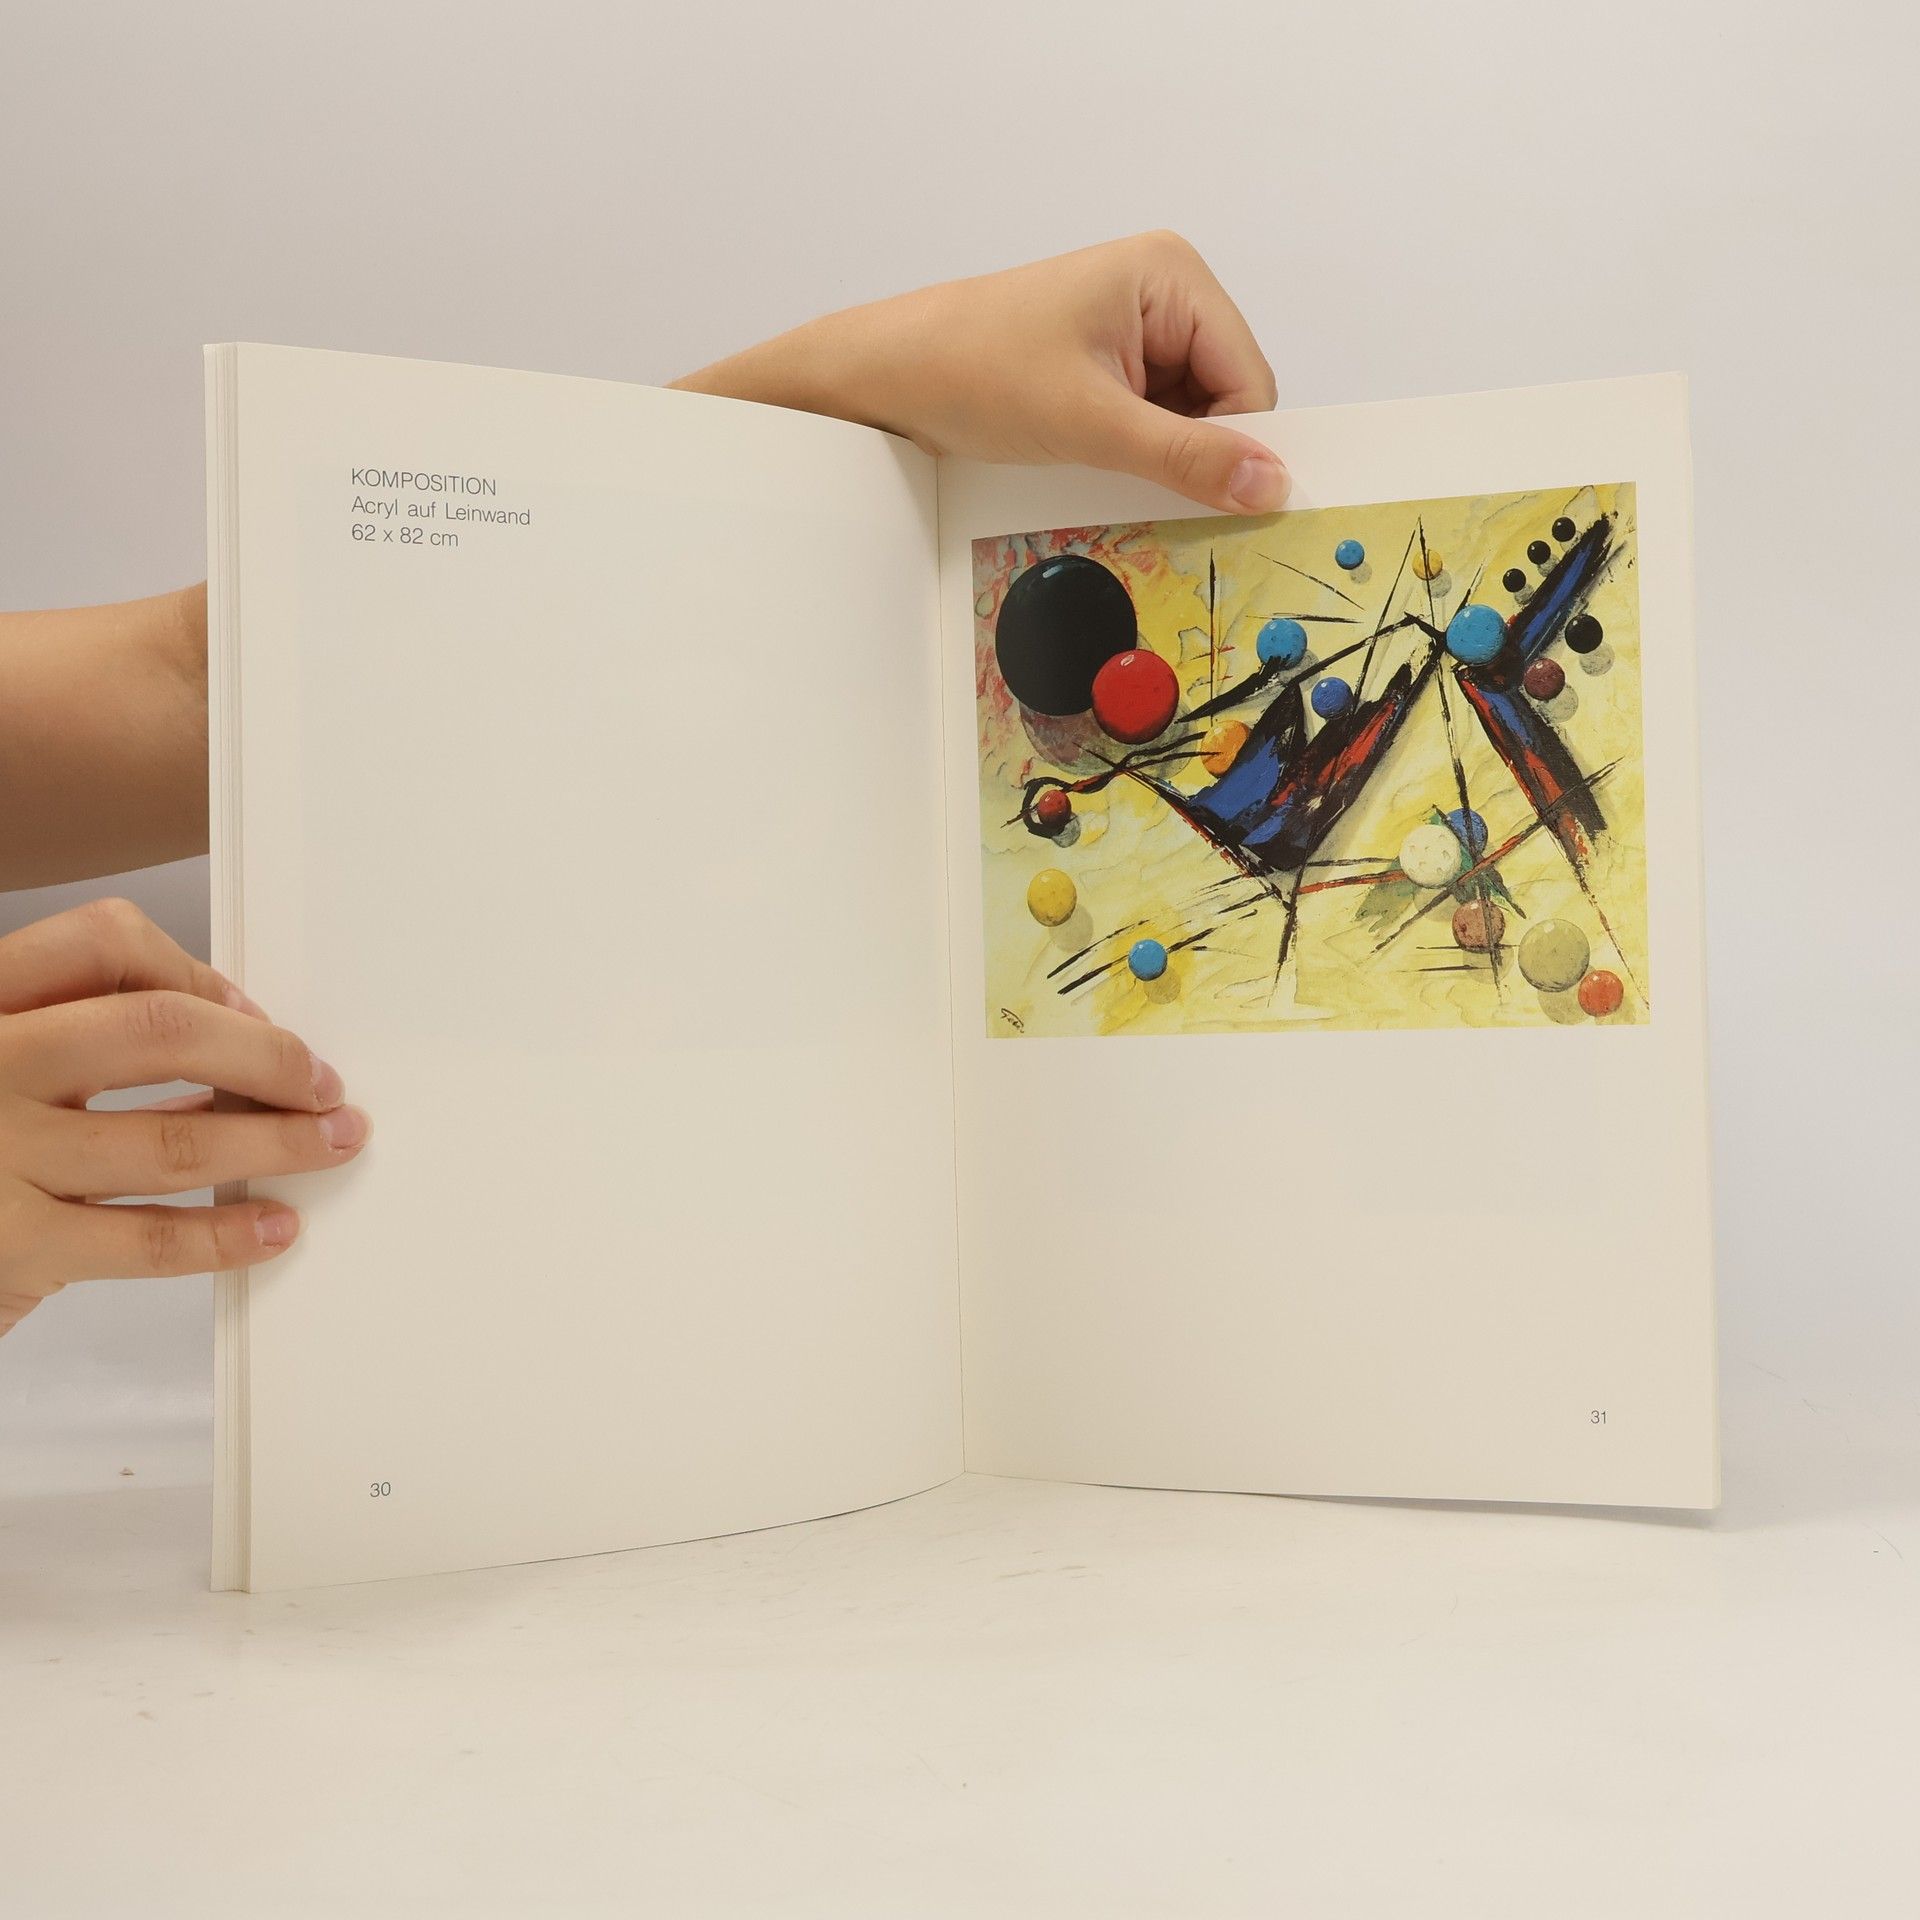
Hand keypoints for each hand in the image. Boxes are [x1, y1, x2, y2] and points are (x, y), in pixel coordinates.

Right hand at [0, 899, 370, 1337]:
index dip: (198, 973)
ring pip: (173, 1143)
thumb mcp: (0, 1059)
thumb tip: (230, 1036)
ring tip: (330, 1143)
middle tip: (324, 1084)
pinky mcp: (11, 1246)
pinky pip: (148, 1238)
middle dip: (267, 1057)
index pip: (102, 942)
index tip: (252, 1014)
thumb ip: (75, 1036)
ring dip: (276, 1144)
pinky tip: (273, 1226)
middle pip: (160, 1031)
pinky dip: (227, 1235)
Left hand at [673, 232, 1287, 514]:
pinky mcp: (1103, 363)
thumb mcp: (1089, 423)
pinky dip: (1136, 453)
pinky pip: (1151, 420)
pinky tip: (1096, 463)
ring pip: (1190, 416)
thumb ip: (1186, 457)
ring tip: (1103, 465)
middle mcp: (1161, 290)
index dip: (1240, 444)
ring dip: (1161, 455)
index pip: (1250, 378)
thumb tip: (1268, 484)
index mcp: (1171, 274)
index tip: (1227, 503)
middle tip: (1151, 489)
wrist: (883, 376)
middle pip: (1226, 397)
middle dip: (1197, 449)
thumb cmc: (970, 369)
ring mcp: (1132, 327)